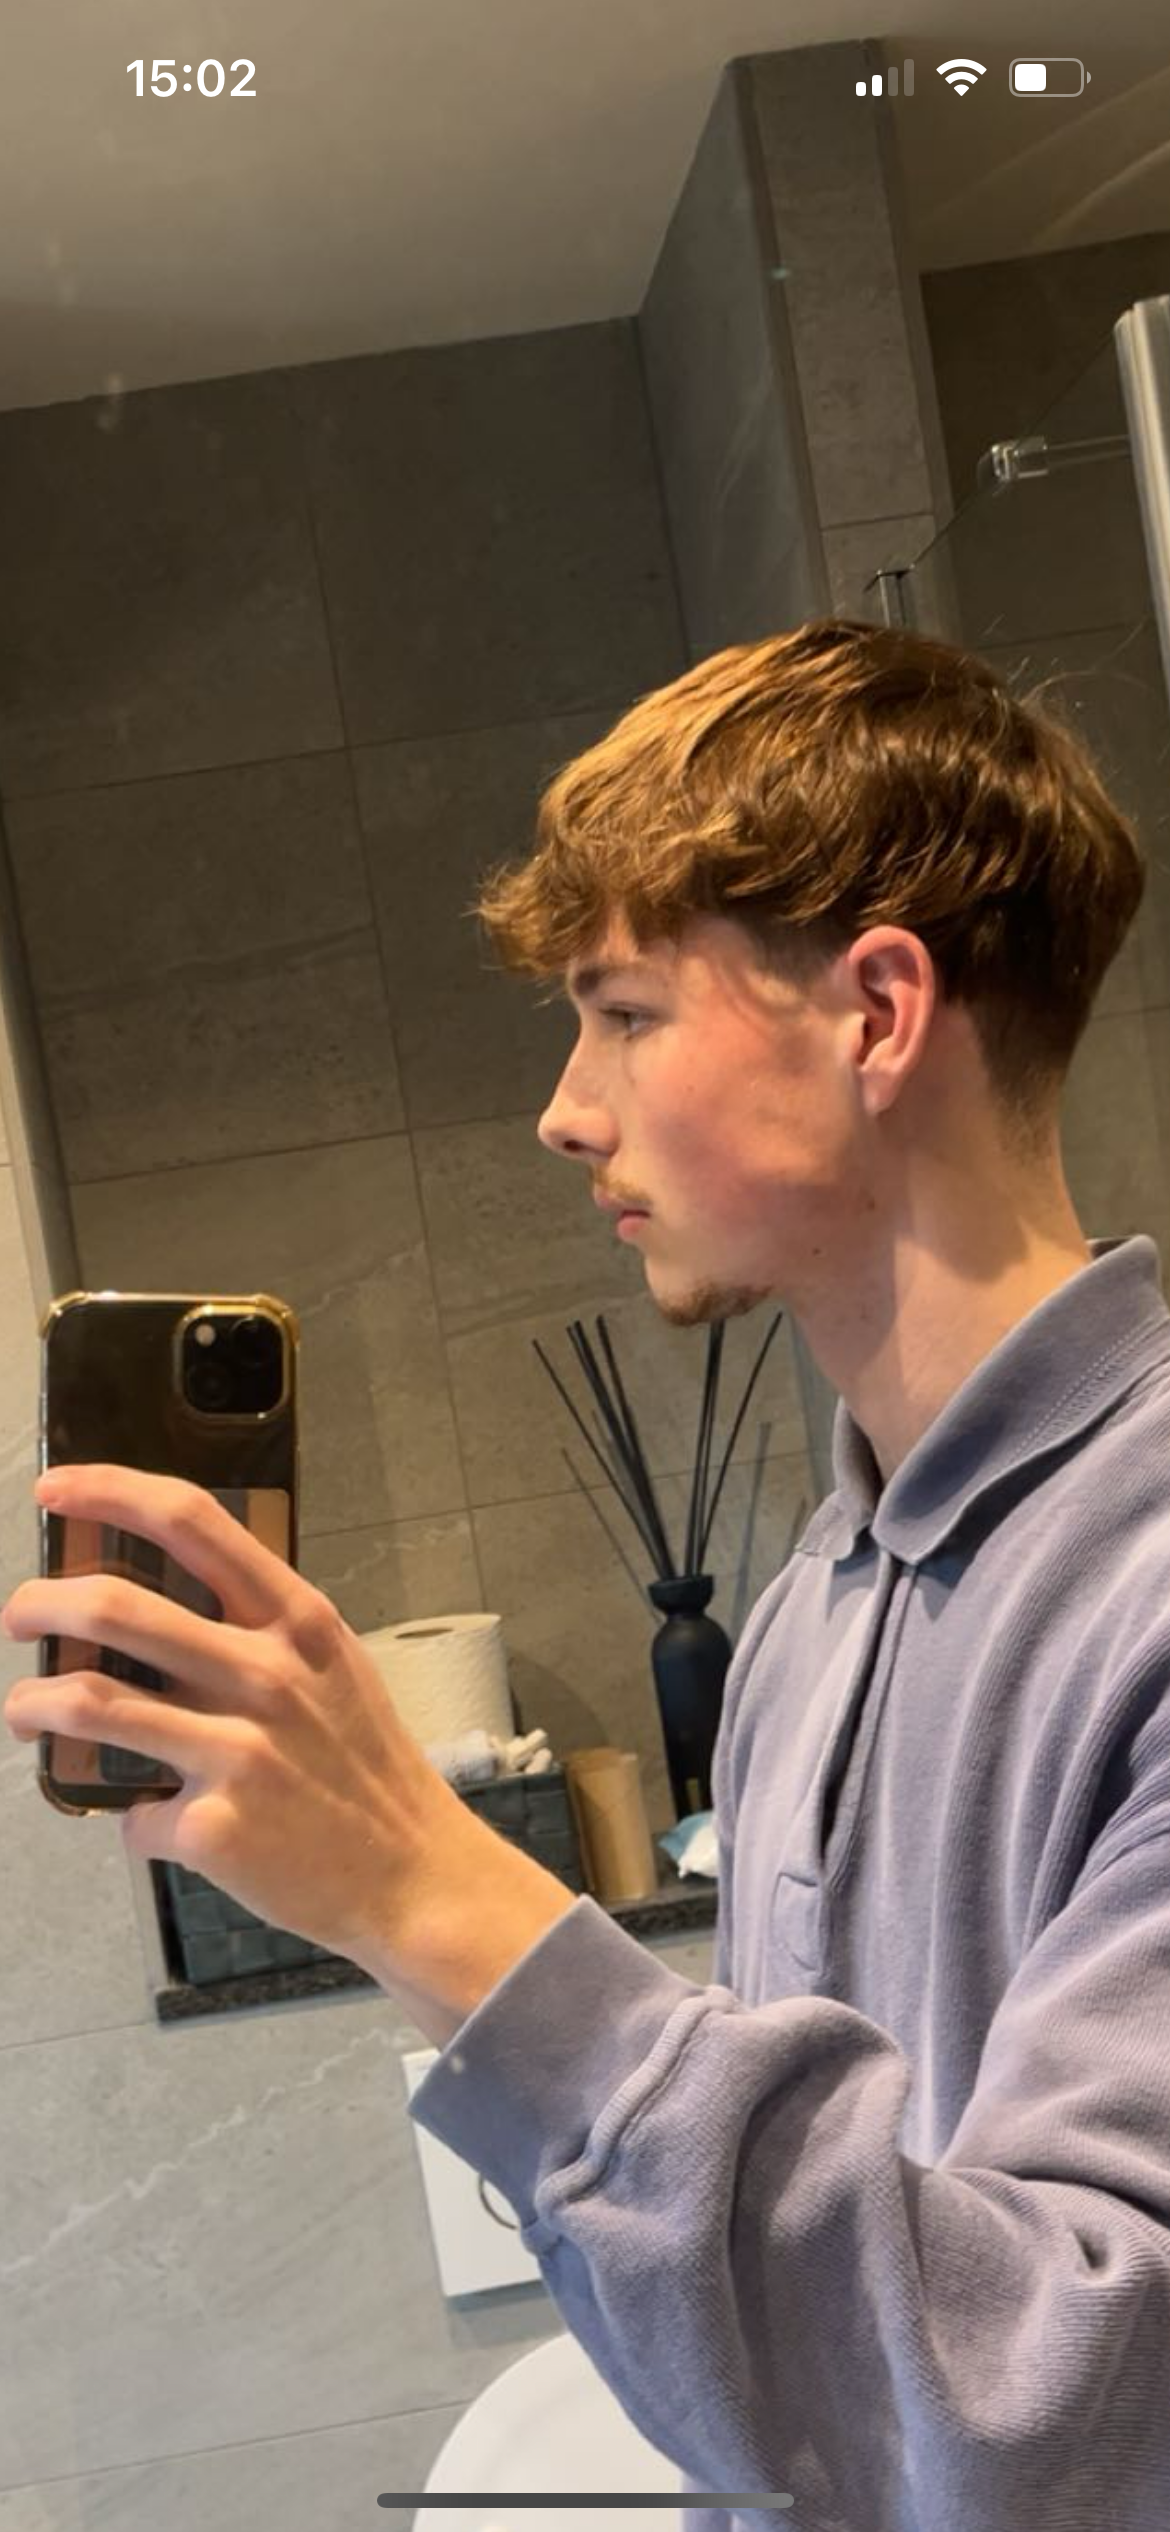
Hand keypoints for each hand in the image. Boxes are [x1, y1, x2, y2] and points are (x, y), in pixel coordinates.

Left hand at [2, 1465, 574, 2040]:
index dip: (109, 1492)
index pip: (191, 1522)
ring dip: (34, 1702)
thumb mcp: (334, 1669)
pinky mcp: (214, 1829)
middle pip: (116, 1608)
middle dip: (40, 1604)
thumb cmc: (366, 1768)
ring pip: (90, 1703)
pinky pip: (132, 1815)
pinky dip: (129, 1819)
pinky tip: (147, 1820)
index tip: (56, 1490)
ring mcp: (237, 1752)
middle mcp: (265, 1675)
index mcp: (296, 1622)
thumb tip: (158, 1612)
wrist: (413, 1874)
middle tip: (21, 1617)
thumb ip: (261, 1632)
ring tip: (25, 1711)